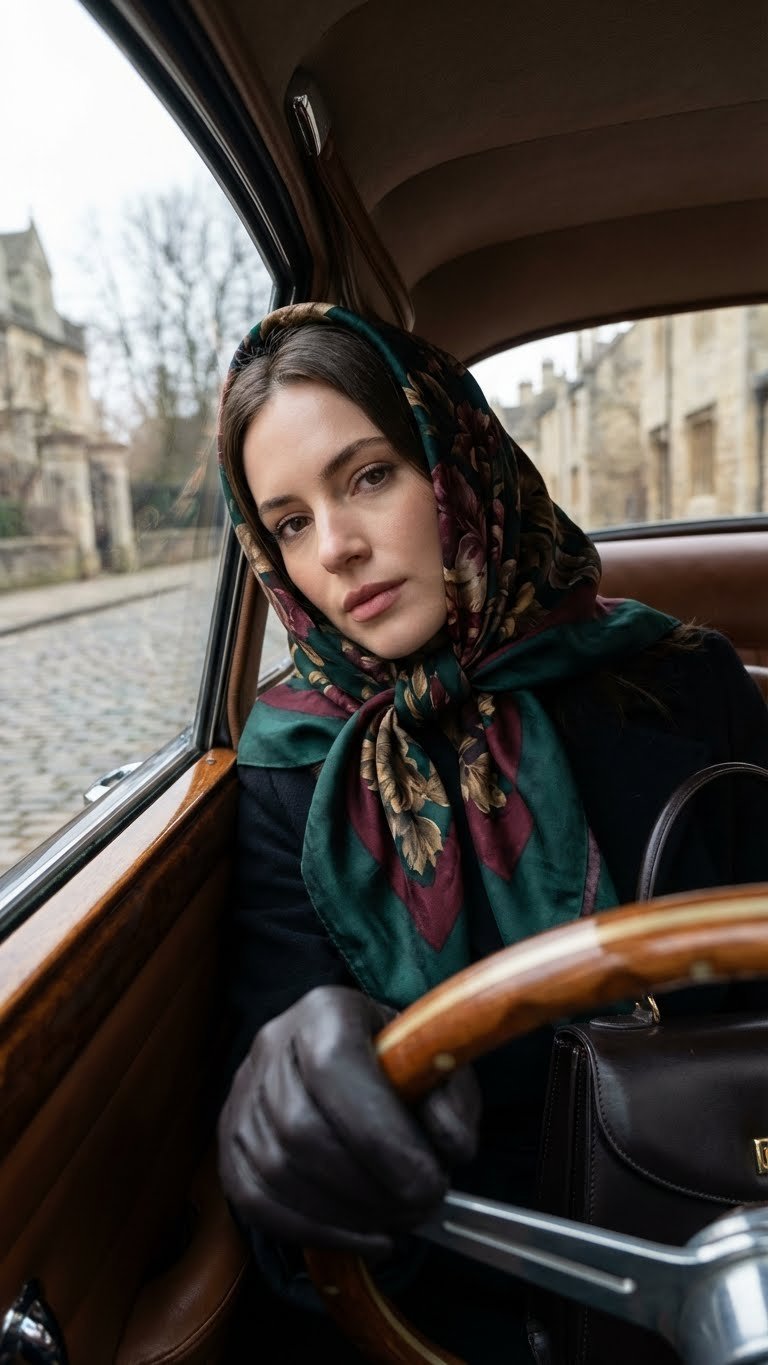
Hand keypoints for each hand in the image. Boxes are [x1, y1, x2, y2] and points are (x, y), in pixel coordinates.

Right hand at [217, 984, 480, 1255]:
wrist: (354, 1058)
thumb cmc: (397, 1062)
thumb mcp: (438, 1063)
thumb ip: (452, 1100)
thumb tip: (450, 1147)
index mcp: (325, 1011)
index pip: (333, 1067)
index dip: (381, 1135)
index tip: (429, 1180)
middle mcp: (273, 1045)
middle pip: (300, 1127)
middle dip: (367, 1186)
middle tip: (419, 1208)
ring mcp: (243, 1094)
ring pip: (276, 1170)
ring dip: (345, 1214)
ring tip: (397, 1221)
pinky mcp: (231, 1143)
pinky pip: (255, 1201)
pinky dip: (314, 1231)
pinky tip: (361, 1237)